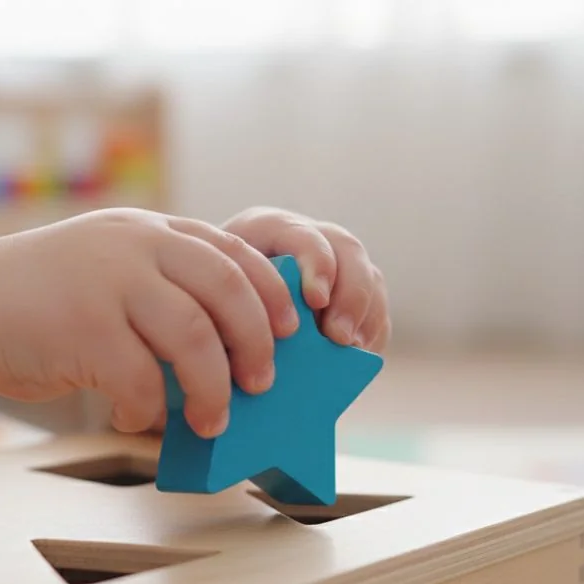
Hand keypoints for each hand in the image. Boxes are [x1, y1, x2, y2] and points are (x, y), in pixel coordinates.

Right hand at [0, 208, 299, 437]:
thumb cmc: (44, 300)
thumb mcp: (108, 266)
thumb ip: (161, 285)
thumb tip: (230, 348)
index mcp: (148, 231)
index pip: (232, 252)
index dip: (271, 294)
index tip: (289, 332)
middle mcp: (134, 246)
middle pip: (227, 290)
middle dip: (255, 344)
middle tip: (261, 384)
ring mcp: (108, 282)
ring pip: (193, 338)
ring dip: (213, 389)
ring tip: (212, 420)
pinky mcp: (82, 327)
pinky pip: (140, 378)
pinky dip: (147, 408)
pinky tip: (132, 416)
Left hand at [221, 206, 389, 352]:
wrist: (216, 307)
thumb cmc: (208, 302)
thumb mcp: (212, 298)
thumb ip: (234, 311)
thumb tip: (260, 350)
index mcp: (266, 229)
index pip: (300, 233)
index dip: (315, 263)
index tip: (316, 301)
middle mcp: (306, 238)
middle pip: (345, 249)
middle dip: (349, 293)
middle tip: (338, 337)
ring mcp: (333, 263)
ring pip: (367, 276)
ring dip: (364, 314)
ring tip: (351, 349)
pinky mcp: (350, 293)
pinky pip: (374, 307)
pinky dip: (372, 329)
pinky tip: (359, 353)